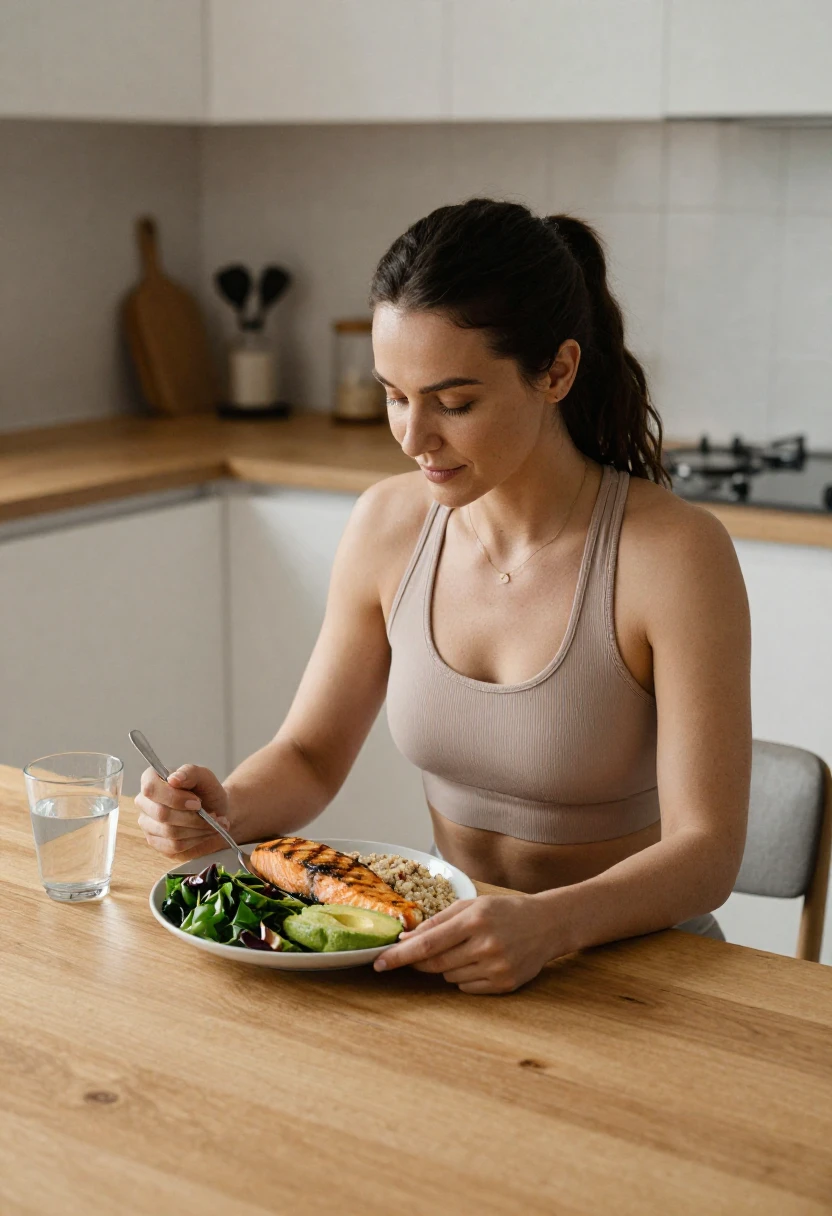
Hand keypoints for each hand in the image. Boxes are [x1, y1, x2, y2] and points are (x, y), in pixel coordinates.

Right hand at [135, 764, 230, 860]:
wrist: (215, 811)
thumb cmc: (206, 791)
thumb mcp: (204, 777)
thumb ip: (190, 773)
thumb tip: (174, 779)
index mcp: (151, 779)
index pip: (151, 789)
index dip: (175, 798)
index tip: (198, 802)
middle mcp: (144, 802)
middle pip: (161, 814)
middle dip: (192, 817)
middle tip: (213, 815)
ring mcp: (147, 824)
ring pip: (170, 832)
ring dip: (198, 829)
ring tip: (214, 823)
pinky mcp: (156, 842)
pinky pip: (173, 846)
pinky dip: (195, 840)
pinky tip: (206, 832)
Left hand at [374, 893, 557, 994]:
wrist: (548, 924)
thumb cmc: (505, 911)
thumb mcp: (472, 906)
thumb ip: (438, 921)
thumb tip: (405, 939)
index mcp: (475, 919)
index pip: (428, 942)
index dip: (400, 955)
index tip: (379, 962)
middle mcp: (486, 945)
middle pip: (435, 963)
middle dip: (418, 962)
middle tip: (412, 956)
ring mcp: (497, 967)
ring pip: (449, 977)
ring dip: (445, 966)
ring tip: (465, 949)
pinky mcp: (505, 984)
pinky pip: (467, 987)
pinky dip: (463, 976)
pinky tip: (479, 961)